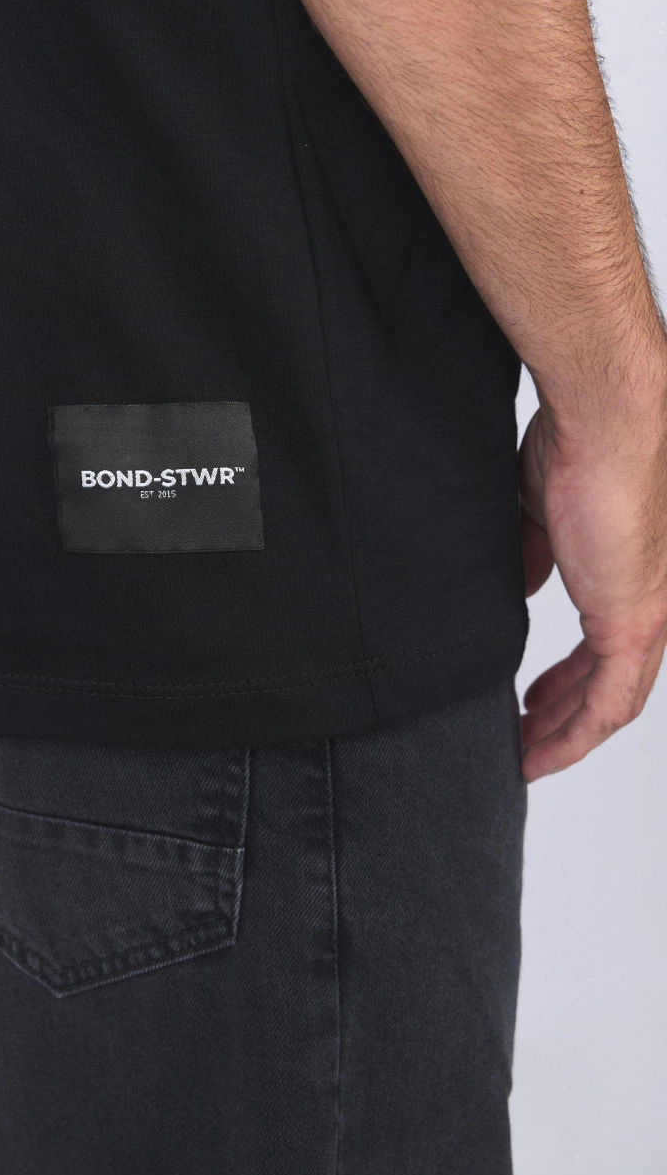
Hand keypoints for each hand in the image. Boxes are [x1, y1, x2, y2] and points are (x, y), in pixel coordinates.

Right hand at [518, 390, 666, 780]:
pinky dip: (573, 737)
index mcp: (629, 574)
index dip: (568, 678)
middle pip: (609, 681)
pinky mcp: (635, 623)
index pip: (603, 644)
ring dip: (566, 735)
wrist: (607, 420)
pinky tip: (539, 753)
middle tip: (525, 733)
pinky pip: (609, 704)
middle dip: (564, 713)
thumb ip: (535, 557)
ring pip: (611, 702)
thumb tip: (521, 588)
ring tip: (524, 755)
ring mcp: (648, 615)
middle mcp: (652, 601)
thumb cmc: (580, 445)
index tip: (533, 696)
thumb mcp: (543, 515)